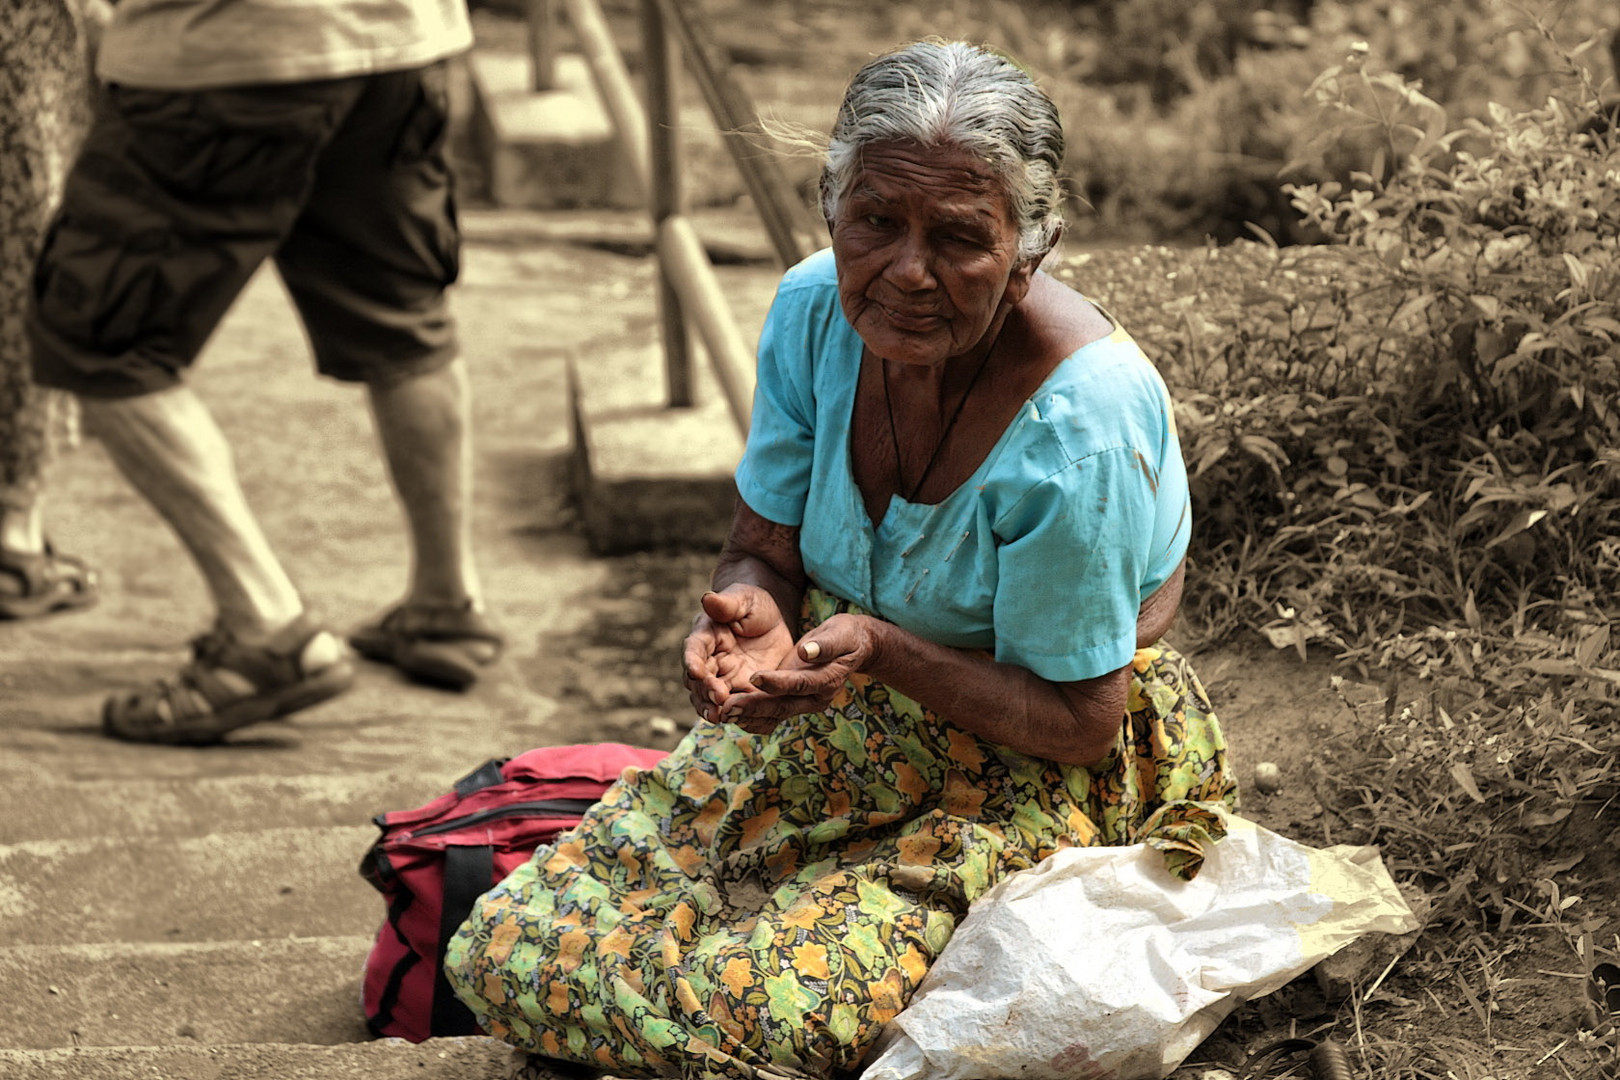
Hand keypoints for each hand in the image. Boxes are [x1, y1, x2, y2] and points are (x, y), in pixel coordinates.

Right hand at [682, 585, 794, 727]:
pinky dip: (736, 714)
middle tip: (717, 697)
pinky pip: (736, 706)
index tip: (695, 671)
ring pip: (711, 698)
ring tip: (719, 717)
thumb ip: (726, 603)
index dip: (692, 661)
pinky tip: (741, 720)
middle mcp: (709, 661)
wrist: (772, 619)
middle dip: (705, 690)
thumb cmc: (753, 603)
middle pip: (699, 681)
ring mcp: (724, 678)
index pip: (694, 649)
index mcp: (705, 636)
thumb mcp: (743, 599)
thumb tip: (707, 598)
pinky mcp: (743, 690)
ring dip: (713, 708)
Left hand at [720, 613, 877, 731]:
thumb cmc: (845, 636)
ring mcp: (802, 703)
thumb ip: (826, 644)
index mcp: (827, 680)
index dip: (777, 682)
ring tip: (721, 713)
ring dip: (748, 716)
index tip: (754, 677)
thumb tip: (808, 652)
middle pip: (782, 706)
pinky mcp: (791, 702)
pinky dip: (750, 716)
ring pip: (773, 715)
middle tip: (727, 707)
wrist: (853, 648)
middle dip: (754, 707)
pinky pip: (770, 714)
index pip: (799, 683)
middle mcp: (815, 698)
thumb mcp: (841, 633)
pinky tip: (729, 713)